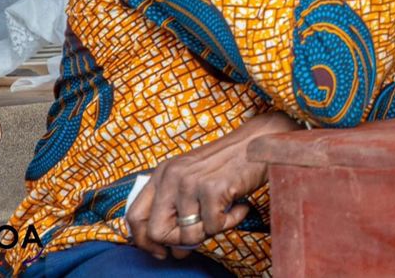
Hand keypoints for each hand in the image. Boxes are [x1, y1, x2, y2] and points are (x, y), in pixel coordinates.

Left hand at [126, 112, 297, 259]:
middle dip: (178, 241)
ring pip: (188, 235)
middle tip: (200, 233)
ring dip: (211, 231)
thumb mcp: (193, 178)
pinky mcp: (212, 189)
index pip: (135, 216)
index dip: (145, 240)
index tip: (162, 251)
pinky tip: (239, 206)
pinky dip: (230, 223)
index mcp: (162, 173)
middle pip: (156, 231)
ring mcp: (190, 182)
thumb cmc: (229, 164)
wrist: (260, 142)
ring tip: (226, 213)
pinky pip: (214, 228)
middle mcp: (171, 176)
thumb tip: (172, 252)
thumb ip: (177, 208)